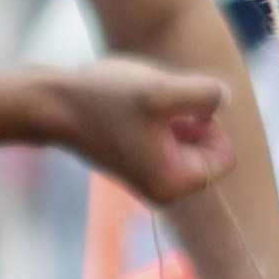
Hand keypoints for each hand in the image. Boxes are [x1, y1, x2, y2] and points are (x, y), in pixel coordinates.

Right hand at [35, 53, 239, 206]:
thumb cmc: (104, 99)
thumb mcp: (162, 90)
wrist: (52, 103)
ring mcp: (149, 175)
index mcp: (175, 184)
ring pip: (188, 136)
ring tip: (139, 103)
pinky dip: (157, 114)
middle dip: (191, 118)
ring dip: (172, 112)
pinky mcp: (136, 159)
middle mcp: (164, 188)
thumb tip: (223, 100)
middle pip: (208, 146)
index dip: (209, 122)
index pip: (225, 155)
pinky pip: (167, 134)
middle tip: (154, 103)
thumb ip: (206, 94)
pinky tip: (129, 105)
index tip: (176, 109)